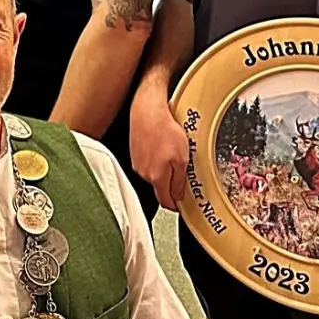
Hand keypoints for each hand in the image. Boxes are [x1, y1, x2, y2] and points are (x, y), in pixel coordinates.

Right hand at [130, 88, 190, 211]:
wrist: (147, 113)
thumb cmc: (165, 131)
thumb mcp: (182, 159)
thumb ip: (180, 181)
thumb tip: (178, 196)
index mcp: (157, 177)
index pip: (165, 202)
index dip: (175, 206)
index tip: (182, 205)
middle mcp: (144, 174)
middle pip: (160, 188)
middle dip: (171, 185)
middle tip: (183, 173)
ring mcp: (137, 164)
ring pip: (154, 175)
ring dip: (163, 171)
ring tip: (172, 156)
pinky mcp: (134, 154)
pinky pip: (148, 164)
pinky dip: (156, 161)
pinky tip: (162, 148)